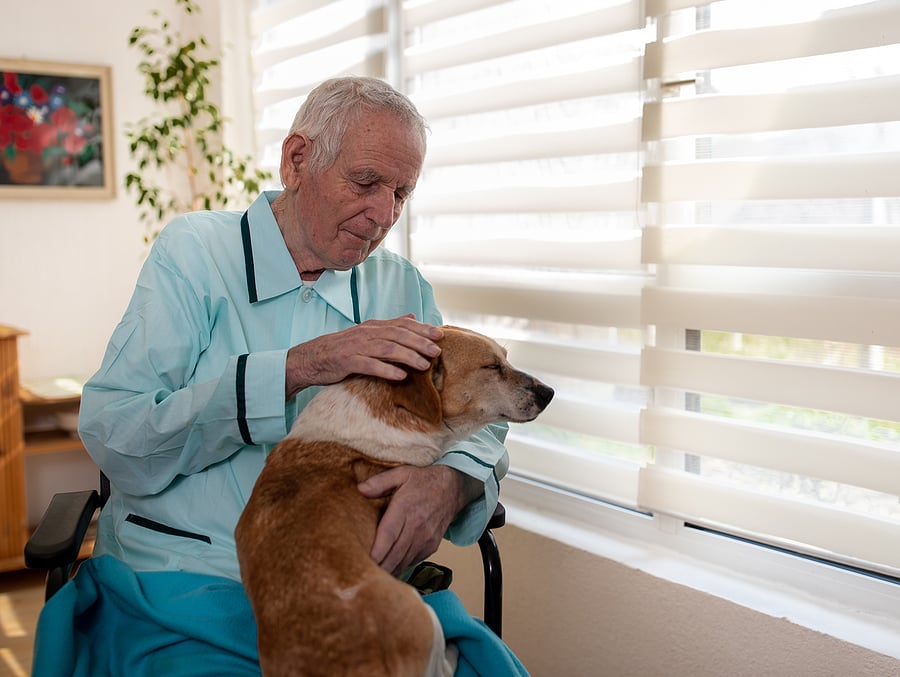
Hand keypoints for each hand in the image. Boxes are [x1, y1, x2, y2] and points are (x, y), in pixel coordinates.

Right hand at [284, 315, 441, 397]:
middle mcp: (366, 333)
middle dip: (419, 342)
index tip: (439, 335)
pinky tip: (400, 377)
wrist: (311, 358)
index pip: (401, 324)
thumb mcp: (367, 334)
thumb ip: (390, 327)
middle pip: (398, 335)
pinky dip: (386, 370)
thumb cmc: (342, 349)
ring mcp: (356, 347)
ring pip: (387, 349)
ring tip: (424, 365)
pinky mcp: (347, 361)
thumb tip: (413, 317)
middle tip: (437, 351)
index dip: (421, 329)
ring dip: (408, 356)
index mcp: (373, 326)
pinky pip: (369, 365)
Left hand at [358, 465, 479, 575]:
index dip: (376, 552)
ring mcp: (425, 539)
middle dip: (377, 568)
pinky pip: (411, 562)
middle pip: (394, 555)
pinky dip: (398, 567)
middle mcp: (417, 526)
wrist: (452, 489)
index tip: (362, 562)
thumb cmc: (424, 481)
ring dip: (387, 571)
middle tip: (360, 574)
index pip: (388, 535)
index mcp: (406, 508)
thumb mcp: (401, 473)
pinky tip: (387, 569)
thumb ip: (379, 482)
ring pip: (402, 562)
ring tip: (370, 576)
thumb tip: (360, 490)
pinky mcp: (430, 547)